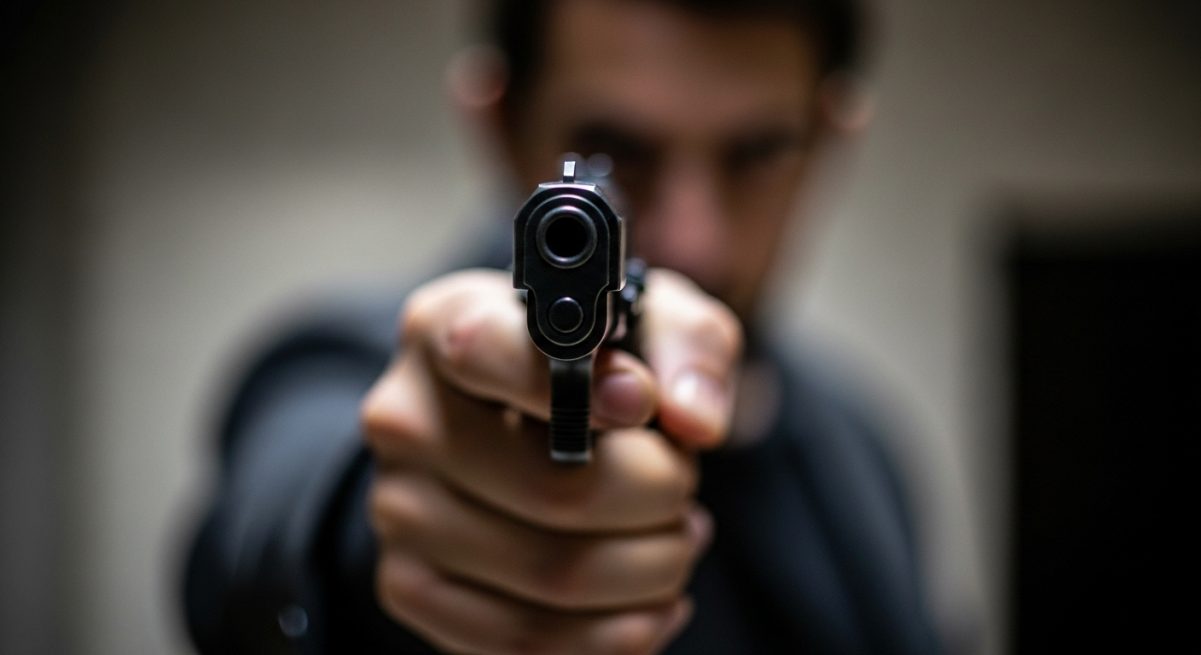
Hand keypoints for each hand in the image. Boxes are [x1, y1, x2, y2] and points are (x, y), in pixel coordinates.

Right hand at [361, 268, 741, 653]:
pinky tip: (648, 600)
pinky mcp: (410, 588)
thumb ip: (688, 346)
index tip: (643, 405)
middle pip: (554, 488)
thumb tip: (693, 419)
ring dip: (651, 569)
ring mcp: (399, 510)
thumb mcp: (653, 324)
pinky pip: (526, 640)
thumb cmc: (594, 368)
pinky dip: (616, 633)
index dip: (581, 388)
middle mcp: (404, 418)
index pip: (485, 350)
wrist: (524, 432)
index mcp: (443, 327)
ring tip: (675, 539)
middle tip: (682, 485)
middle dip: (657, 496)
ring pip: (554, 575)